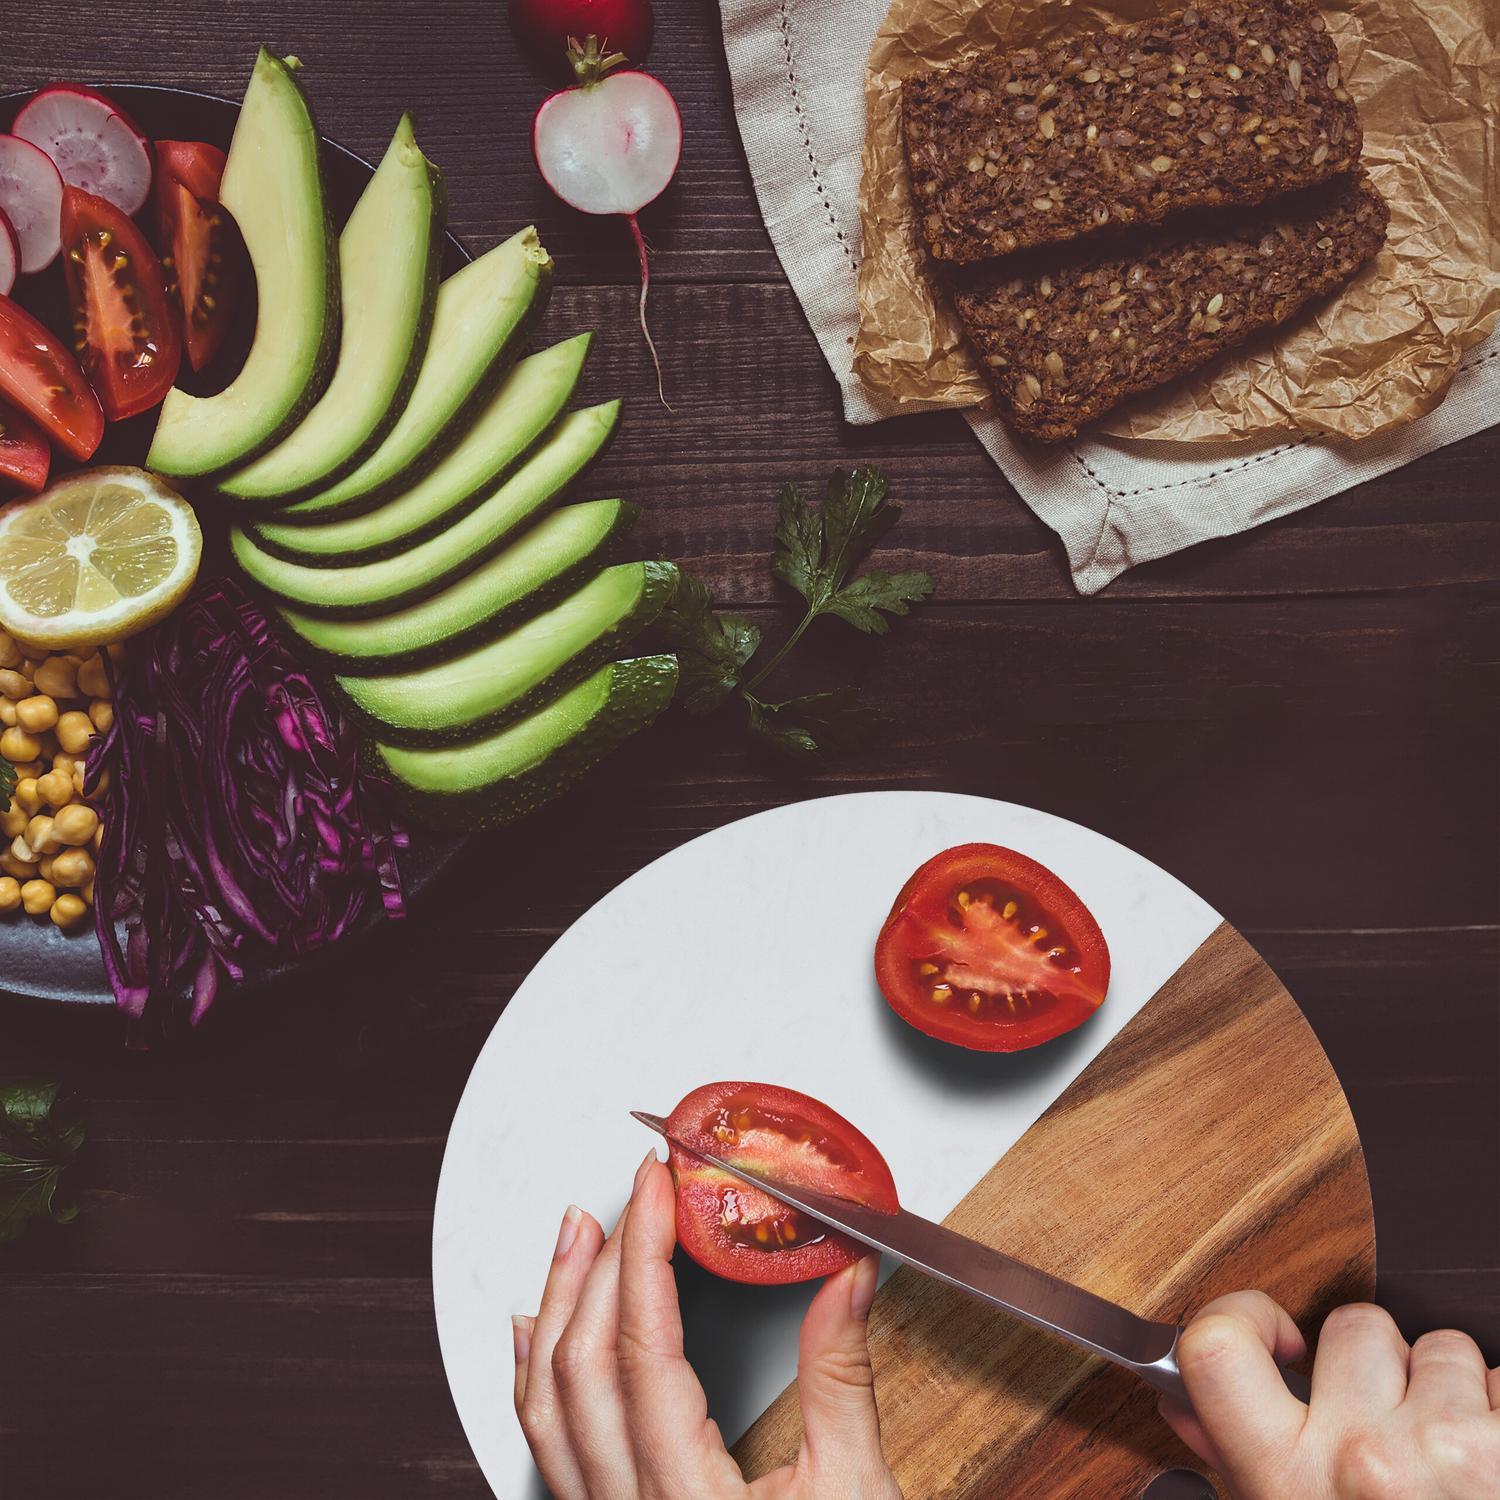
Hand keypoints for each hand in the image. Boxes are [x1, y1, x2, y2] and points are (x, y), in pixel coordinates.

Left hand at [513, 1151, 903, 1499]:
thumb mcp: (857, 1497)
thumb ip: (843, 1379)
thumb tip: (848, 1276)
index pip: (642, 1349)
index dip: (643, 1253)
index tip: (656, 1186)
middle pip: (579, 1367)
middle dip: (598, 1266)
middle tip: (626, 1196)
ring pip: (545, 1407)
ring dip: (557, 1308)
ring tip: (577, 1236)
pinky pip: (545, 1451)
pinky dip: (534, 1377)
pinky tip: (536, 1333)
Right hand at [1160, 1291, 1499, 1497]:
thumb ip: (1237, 1463)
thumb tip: (1184, 1406)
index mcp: (1289, 1479)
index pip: (1216, 1347)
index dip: (1242, 1315)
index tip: (1276, 1335)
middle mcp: (1363, 1457)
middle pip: (1353, 1326)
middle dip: (1379, 1366)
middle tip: (1392, 1431)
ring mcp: (1447, 1450)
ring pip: (1442, 1348)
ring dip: (1450, 1392)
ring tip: (1453, 1462)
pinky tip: (1492, 1467)